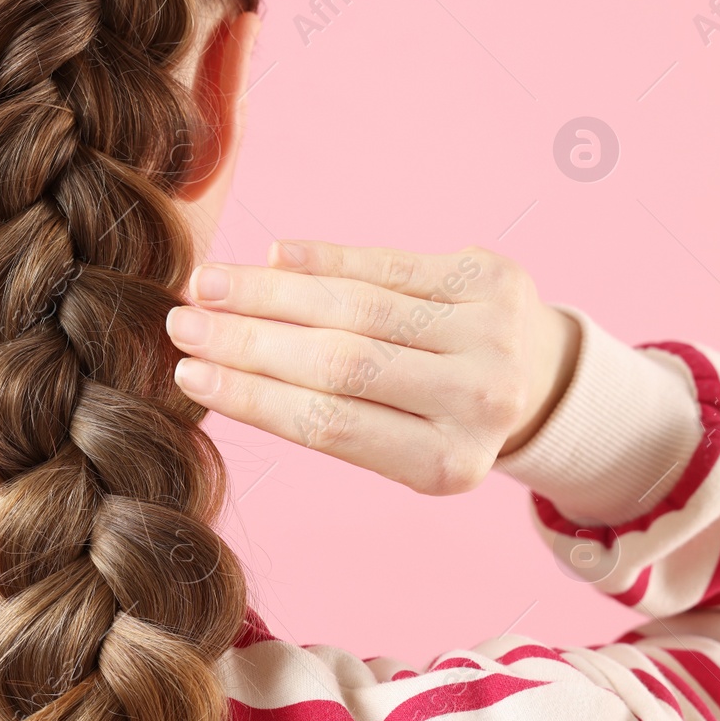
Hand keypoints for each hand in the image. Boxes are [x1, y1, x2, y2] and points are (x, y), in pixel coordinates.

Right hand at [166, 241, 580, 494]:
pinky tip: (273, 256)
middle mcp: (478, 401)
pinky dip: (324, 258)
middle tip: (181, 322)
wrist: (538, 379)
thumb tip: (214, 367)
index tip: (187, 373)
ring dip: (271, 292)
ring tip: (209, 285)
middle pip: (339, 363)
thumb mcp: (392, 443)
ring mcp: (491, 334)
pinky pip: (388, 263)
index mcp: (446, 464)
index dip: (252, 396)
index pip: (327, 424)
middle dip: (248, 340)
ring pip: (357, 306)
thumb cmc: (435, 417)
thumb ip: (320, 412)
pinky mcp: (490, 278)